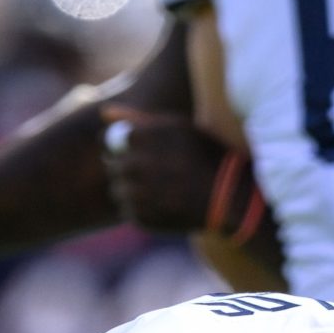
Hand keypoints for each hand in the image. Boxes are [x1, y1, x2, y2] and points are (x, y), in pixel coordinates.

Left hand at [100, 109, 230, 233]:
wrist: (229, 196)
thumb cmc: (203, 154)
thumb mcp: (176, 127)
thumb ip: (137, 118)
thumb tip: (104, 113)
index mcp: (140, 138)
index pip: (109, 140)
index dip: (124, 145)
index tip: (140, 150)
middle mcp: (135, 165)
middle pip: (112, 166)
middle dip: (127, 167)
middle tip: (154, 171)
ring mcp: (137, 195)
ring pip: (118, 190)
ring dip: (132, 189)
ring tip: (161, 188)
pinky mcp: (141, 219)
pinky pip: (129, 211)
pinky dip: (142, 209)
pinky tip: (165, 203)